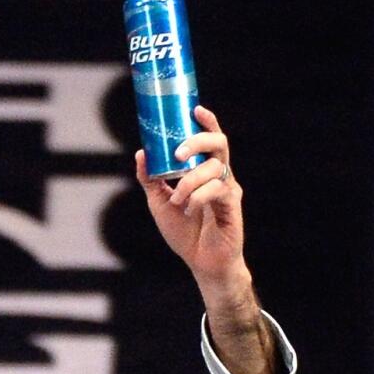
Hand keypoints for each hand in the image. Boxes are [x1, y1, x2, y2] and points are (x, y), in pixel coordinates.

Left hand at [135, 105, 248, 297]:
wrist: (202, 264)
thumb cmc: (186, 234)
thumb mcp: (160, 204)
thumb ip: (151, 180)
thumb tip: (141, 153)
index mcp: (205, 172)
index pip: (210, 140)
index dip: (206, 122)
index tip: (194, 109)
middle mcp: (220, 176)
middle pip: (218, 144)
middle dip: (197, 142)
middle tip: (177, 153)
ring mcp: (228, 189)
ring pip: (212, 168)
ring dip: (189, 182)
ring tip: (178, 201)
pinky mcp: (232, 205)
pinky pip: (216, 190)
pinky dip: (198, 197)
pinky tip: (189, 209)